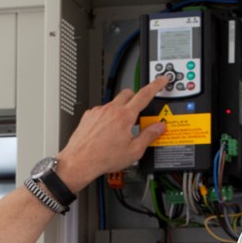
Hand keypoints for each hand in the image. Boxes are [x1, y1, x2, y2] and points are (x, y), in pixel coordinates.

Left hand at [55, 76, 169, 189]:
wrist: (80, 162)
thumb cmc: (103, 158)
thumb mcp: (134, 151)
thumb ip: (149, 136)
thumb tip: (159, 127)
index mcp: (124, 116)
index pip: (144, 95)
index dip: (156, 85)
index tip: (161, 80)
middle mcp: (110, 110)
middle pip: (128, 93)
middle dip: (136, 98)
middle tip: (139, 110)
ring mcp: (98, 111)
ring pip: (114, 102)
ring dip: (121, 110)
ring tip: (121, 129)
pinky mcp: (88, 116)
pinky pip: (102, 110)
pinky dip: (107, 116)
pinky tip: (107, 131)